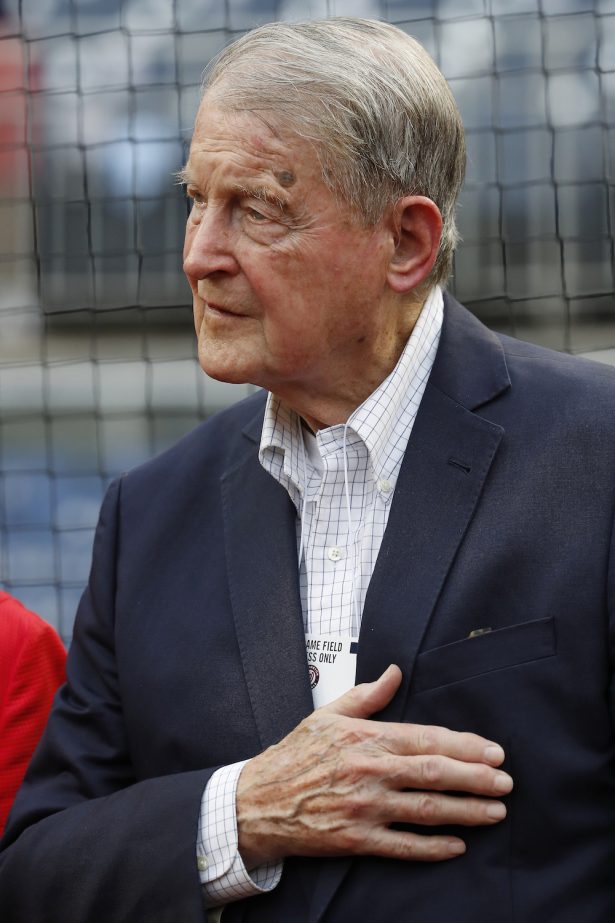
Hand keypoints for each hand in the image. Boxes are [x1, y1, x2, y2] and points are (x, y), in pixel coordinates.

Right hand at [237, 665, 512, 867]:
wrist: (257, 801)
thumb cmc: (294, 755)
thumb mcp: (328, 715)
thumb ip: (367, 695)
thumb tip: (396, 672)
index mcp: (366, 737)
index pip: (426, 739)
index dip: (465, 746)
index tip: (493, 751)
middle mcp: (369, 771)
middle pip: (434, 774)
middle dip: (476, 779)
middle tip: (506, 783)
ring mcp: (364, 808)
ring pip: (426, 809)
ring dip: (466, 811)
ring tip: (496, 813)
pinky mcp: (356, 839)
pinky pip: (403, 846)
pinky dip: (433, 847)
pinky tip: (458, 845)